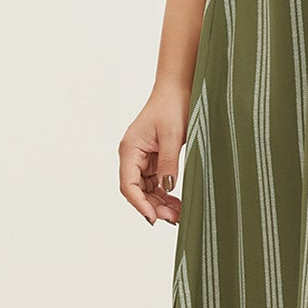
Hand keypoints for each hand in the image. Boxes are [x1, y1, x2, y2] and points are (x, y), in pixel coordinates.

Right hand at [118, 84, 188, 224]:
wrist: (179, 89)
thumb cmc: (172, 106)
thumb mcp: (173, 136)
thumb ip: (169, 163)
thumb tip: (166, 188)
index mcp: (130, 149)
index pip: (128, 184)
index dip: (139, 204)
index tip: (154, 218)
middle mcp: (133, 156)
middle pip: (137, 191)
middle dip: (153, 207)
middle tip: (174, 219)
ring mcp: (143, 159)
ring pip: (147, 190)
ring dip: (160, 204)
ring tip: (178, 215)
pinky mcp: (155, 159)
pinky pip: (156, 183)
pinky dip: (166, 194)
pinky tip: (177, 204)